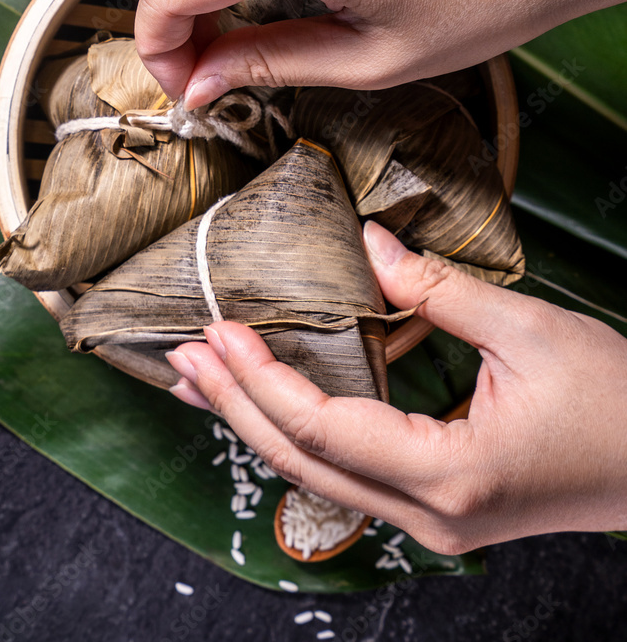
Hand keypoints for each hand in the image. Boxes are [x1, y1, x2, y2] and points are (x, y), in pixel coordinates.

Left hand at [165, 221, 626, 552]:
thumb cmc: (617, 402)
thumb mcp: (529, 330)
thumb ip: (436, 288)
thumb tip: (367, 242)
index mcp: (447, 475)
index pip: (321, 427)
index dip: (260, 377)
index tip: (218, 330)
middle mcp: (427, 515)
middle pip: (300, 461)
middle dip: (232, 406)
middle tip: (180, 357)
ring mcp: (429, 520)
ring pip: (315, 475)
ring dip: (254, 421)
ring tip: (204, 379)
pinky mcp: (435, 506)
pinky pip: (345, 473)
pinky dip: (296, 432)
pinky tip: (269, 404)